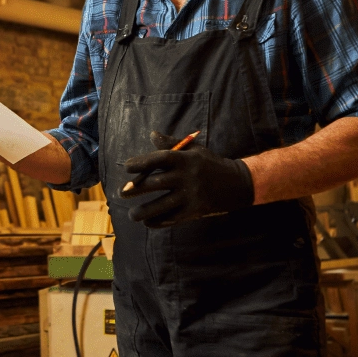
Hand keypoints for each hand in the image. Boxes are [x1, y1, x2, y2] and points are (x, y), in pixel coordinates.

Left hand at [121, 133, 253, 226]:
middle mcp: (187, 177)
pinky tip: (148, 222)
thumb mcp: (194, 150)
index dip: (141, 163)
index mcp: (185, 159)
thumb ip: (172, 144)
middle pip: (156, 184)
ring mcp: (191, 196)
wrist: (236, 184)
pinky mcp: (195, 211)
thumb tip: (151, 134)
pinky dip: (158, 222)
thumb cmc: (209, 164)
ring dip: (144, 211)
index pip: (159, 159)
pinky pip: (172, 219)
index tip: (127, 167)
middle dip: (135, 189)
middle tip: (121, 192)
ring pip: (162, 206)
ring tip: (132, 214)